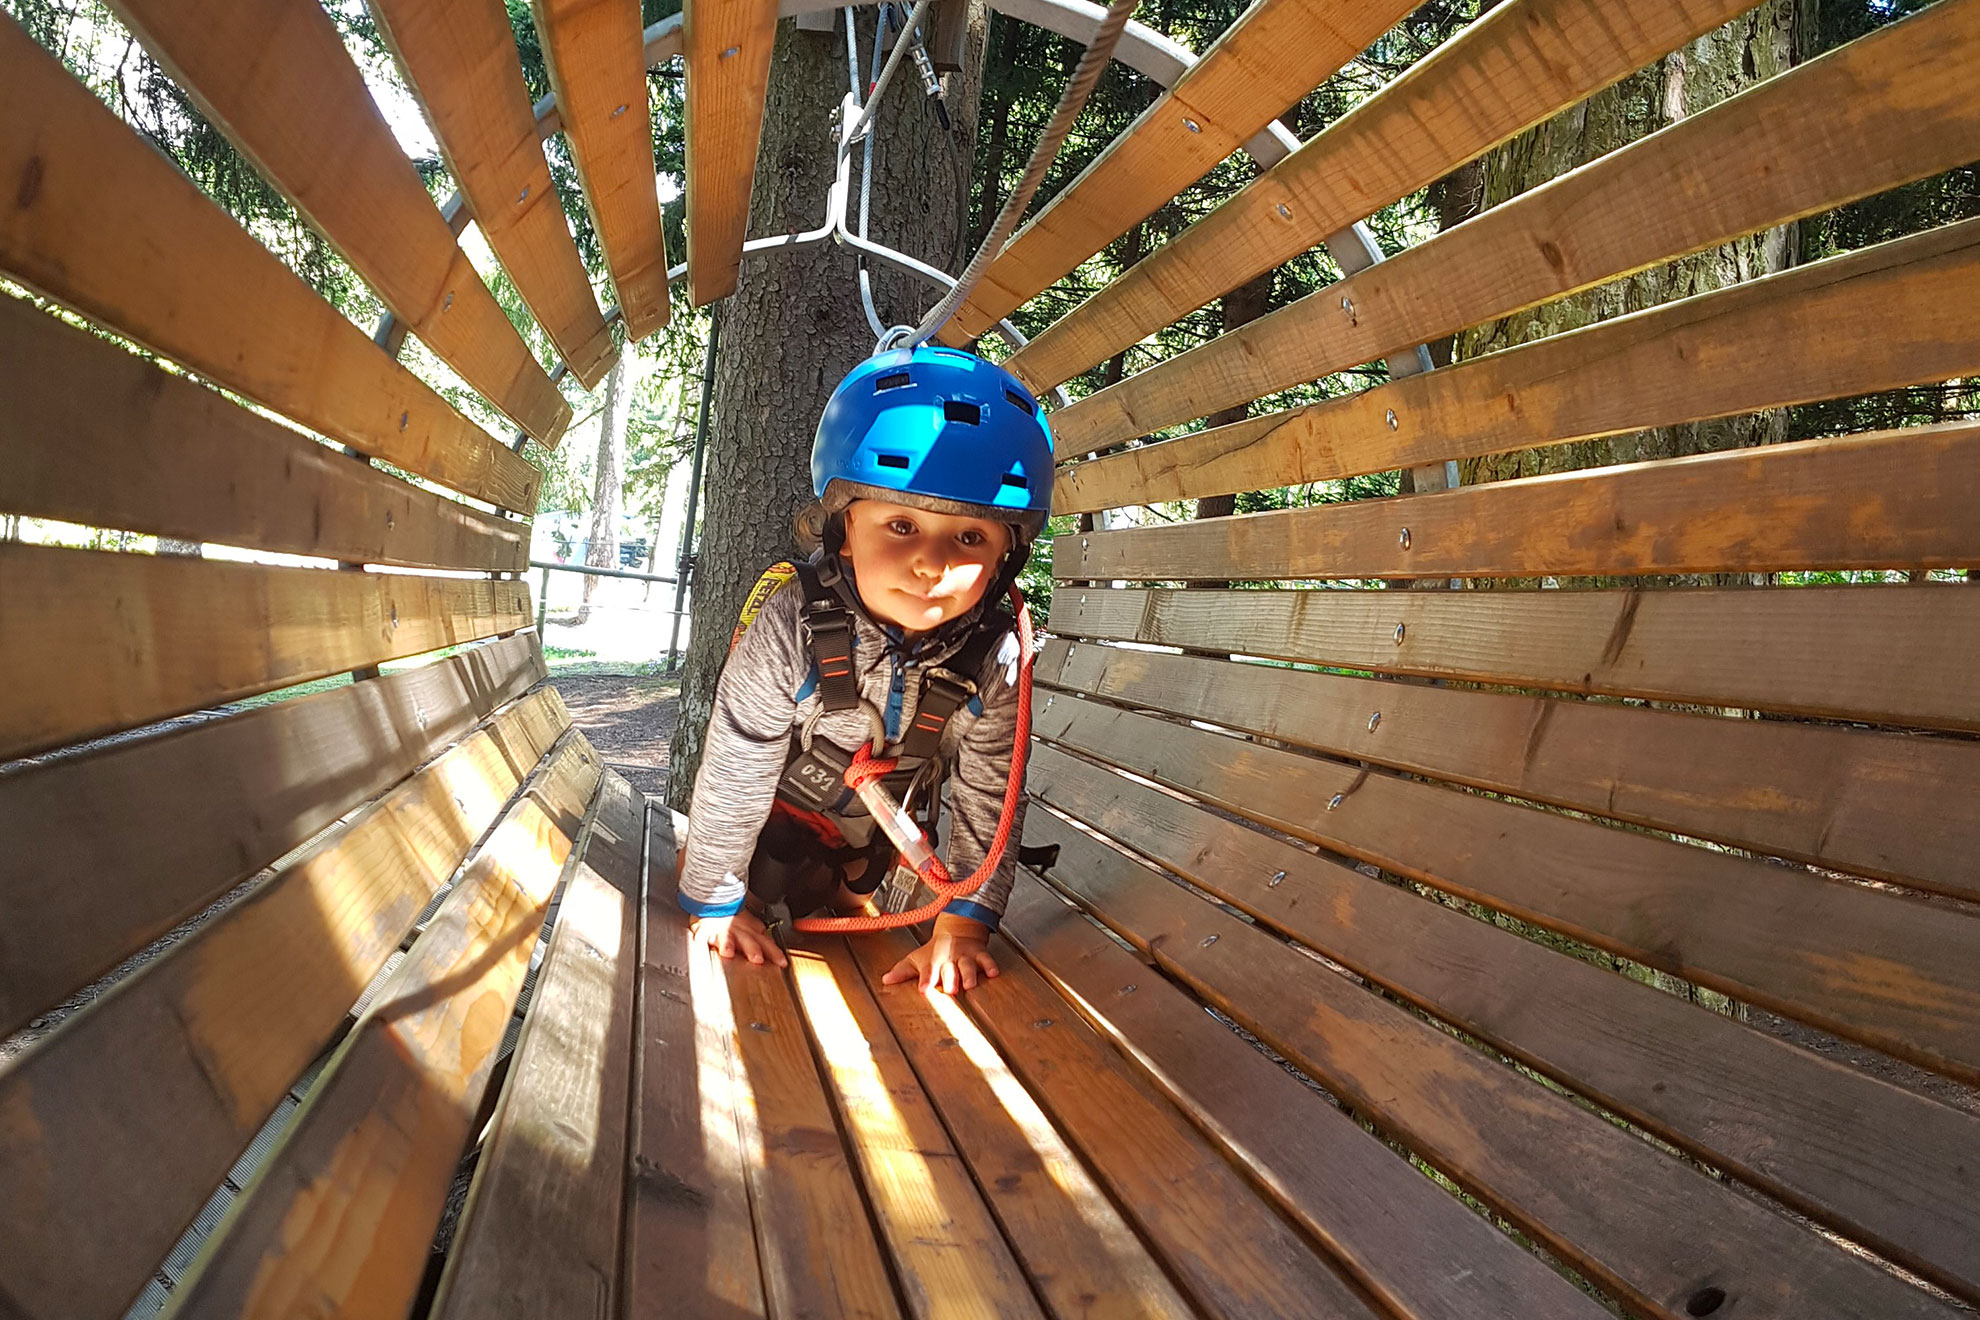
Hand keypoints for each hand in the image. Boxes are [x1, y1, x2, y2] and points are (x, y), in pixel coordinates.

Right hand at [691, 909, 787, 966]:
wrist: (718, 900)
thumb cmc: (735, 917)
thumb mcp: (754, 927)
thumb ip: (764, 941)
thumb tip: (780, 958)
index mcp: (753, 932)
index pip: (767, 944)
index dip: (775, 953)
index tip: (782, 962)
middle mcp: (740, 933)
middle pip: (748, 942)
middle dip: (753, 950)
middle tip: (757, 959)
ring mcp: (722, 932)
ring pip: (726, 938)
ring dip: (728, 945)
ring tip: (728, 952)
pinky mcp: (706, 931)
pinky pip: (703, 935)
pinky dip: (702, 939)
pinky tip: (703, 942)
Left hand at [882, 914, 999, 995]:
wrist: (958, 929)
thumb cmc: (936, 950)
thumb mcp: (918, 958)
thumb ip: (902, 971)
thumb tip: (885, 980)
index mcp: (933, 961)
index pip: (928, 971)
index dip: (926, 980)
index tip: (924, 990)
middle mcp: (949, 959)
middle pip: (950, 970)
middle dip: (950, 979)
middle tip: (951, 990)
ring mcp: (965, 956)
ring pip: (968, 966)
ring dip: (969, 975)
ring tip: (970, 985)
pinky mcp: (980, 955)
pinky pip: (987, 960)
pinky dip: (990, 966)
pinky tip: (993, 973)